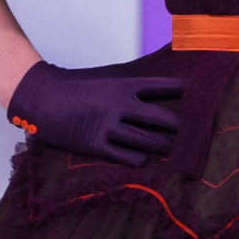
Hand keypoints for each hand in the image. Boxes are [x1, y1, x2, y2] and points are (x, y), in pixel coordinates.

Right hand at [5, 62, 183, 164]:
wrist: (43, 97)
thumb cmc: (74, 86)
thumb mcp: (106, 78)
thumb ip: (130, 85)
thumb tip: (154, 91)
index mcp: (126, 85)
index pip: (165, 87)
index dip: (184, 92)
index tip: (196, 97)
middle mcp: (121, 105)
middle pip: (164, 119)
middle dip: (179, 128)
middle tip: (188, 134)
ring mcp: (109, 126)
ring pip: (148, 141)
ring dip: (163, 147)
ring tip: (170, 150)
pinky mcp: (95, 144)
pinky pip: (125, 156)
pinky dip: (138, 160)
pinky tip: (143, 161)